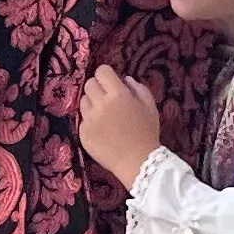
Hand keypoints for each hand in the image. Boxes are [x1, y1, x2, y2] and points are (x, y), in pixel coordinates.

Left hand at [79, 64, 165, 187]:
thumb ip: (138, 89)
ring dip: (92, 104)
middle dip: (98, 88)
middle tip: (107, 98)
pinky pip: (83, 120)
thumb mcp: (150, 107)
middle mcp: (101, 104)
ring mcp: (90, 120)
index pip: (102, 71)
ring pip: (83, 101)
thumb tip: (125, 79)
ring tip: (104, 115)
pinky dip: (90, 122)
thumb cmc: (147, 133)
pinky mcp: (83, 134)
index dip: (106, 74)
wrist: (138, 162)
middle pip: (89, 84)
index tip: (110, 81)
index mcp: (119, 95)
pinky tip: (102, 130)